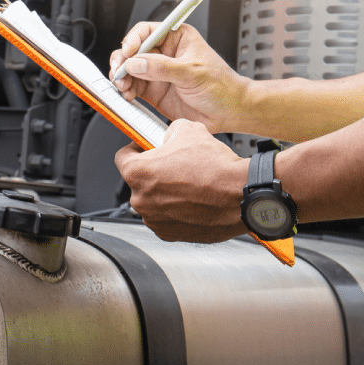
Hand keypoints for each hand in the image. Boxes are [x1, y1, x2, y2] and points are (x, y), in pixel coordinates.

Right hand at [109, 22, 247, 132]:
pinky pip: (133, 87)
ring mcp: (157, 73)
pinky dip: (126, 91)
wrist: (229, 112)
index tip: (128, 53)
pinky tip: (128, 95)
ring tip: (123, 87)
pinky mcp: (154, 91)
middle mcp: (164, 54)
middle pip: (133, 51)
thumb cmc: (221, 86)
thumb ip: (162, 68)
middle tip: (119, 72)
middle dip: (122, 61)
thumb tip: (136, 63)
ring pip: (129, 70)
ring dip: (122, 78)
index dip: (133, 41)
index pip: (146, 32)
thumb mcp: (192, 72)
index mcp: (176, 38)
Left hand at [114, 119, 248, 242]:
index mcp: (138, 172)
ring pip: (153, 201)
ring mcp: (155, 220)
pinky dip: (176, 210)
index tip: (143, 148)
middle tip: (174, 166)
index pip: (122, 157)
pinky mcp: (170, 234)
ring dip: (165, 193)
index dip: (135, 149)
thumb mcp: (189, 130)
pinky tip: (193, 200)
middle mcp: (141, 199)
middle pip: (139, 182)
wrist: (241, 195)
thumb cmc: (216, 168)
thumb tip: (168, 135)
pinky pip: (166, 218)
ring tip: (189, 184)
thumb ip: (169, 131)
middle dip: (154, 173)